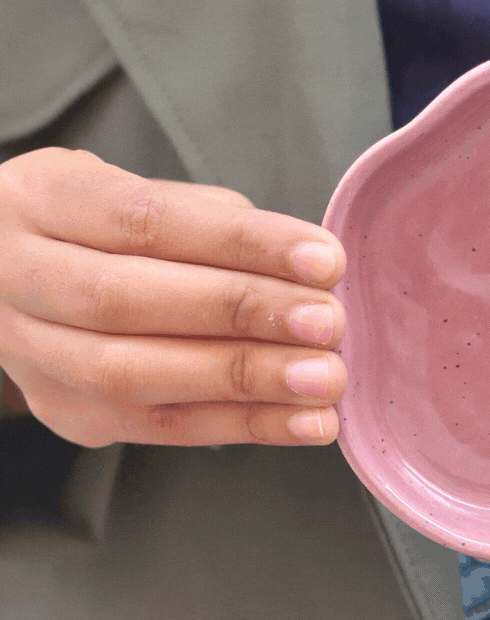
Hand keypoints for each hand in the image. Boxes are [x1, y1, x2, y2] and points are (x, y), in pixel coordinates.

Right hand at [0, 148, 347, 446]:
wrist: (1, 284)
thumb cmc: (89, 230)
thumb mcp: (126, 191)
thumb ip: (201, 217)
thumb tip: (301, 262)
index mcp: (41, 201)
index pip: (144, 220)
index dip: (239, 242)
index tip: (321, 258)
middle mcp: (21, 278)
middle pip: (130, 300)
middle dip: (243, 313)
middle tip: (327, 323)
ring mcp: (37, 356)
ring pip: (138, 374)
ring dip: (247, 380)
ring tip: (325, 378)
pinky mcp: (70, 415)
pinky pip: (162, 428)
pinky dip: (246, 426)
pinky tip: (307, 422)